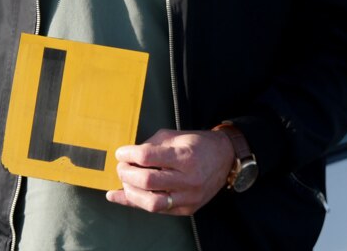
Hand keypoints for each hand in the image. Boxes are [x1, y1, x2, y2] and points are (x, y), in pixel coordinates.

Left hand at [106, 128, 235, 215]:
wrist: (224, 158)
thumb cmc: (198, 145)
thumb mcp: (175, 136)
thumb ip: (151, 145)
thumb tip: (128, 157)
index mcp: (185, 156)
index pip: (147, 157)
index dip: (128, 155)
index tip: (121, 153)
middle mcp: (188, 179)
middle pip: (147, 181)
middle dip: (126, 173)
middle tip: (122, 167)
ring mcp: (188, 197)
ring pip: (151, 202)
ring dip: (130, 192)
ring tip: (125, 182)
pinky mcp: (187, 209)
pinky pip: (157, 210)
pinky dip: (137, 203)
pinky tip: (122, 196)